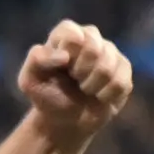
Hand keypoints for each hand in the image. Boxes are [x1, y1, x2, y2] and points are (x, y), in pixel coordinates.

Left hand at [18, 21, 134, 145]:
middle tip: (75, 80)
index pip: (73, 33)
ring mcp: (110, 53)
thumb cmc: (46, 95)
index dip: (69, 55)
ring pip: (108, 68)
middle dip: (81, 73)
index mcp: (66, 33)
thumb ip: (37, 60)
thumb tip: (65, 56)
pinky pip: (121, 83)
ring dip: (93, 86)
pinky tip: (99, 96)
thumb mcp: (30, 79)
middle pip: (94, 49)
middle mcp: (91, 38)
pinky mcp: (124, 70)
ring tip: (86, 90)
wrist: (66, 120)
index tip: (63, 68)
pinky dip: (106, 96)